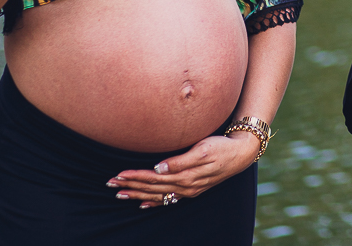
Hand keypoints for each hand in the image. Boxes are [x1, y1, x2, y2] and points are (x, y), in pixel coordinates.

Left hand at [106, 132, 257, 208]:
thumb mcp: (203, 149)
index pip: (153, 178)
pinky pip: (169, 199)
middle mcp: (185, 186)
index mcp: (185, 176)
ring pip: (157, 195)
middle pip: (152, 187)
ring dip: (137, 194)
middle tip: (111, 183)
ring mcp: (188, 190)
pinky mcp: (192, 189)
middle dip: (131, 186)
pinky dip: (154, 202)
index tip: (118, 174)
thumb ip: (181, 160)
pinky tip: (144, 204)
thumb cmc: (221, 147)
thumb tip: (159, 167)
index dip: (135, 176)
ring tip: (120, 193)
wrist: (241, 153)